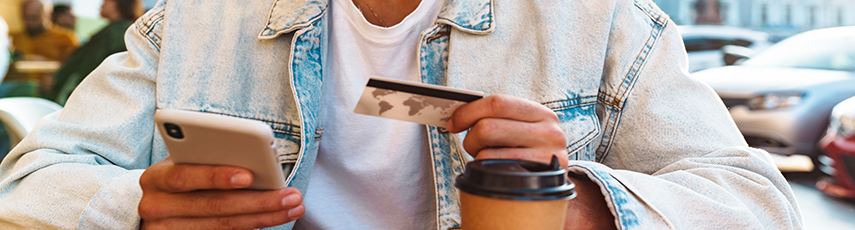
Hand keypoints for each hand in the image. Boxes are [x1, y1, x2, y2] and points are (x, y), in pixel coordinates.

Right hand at [138, 157, 304, 229]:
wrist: (156, 206)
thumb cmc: (180, 176)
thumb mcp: (185, 162)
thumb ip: (206, 158)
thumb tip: (253, 160)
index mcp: (156, 178)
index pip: (184, 176)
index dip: (215, 176)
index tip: (249, 176)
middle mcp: (156, 207)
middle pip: (213, 206)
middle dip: (257, 200)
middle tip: (290, 196)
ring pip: (222, 226)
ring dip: (262, 217)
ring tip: (291, 207)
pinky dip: (250, 226)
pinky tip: (271, 218)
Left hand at [446, 95, 615, 228]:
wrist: (552, 180)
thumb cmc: (527, 150)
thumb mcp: (520, 128)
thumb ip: (497, 117)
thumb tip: (456, 116)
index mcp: (541, 113)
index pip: (497, 103)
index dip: (468, 112)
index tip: (452, 122)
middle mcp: (549, 132)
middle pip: (487, 128)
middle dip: (470, 138)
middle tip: (473, 145)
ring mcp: (547, 156)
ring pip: (487, 153)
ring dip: (478, 158)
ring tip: (490, 158)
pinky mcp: (539, 179)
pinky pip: (495, 172)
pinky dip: (486, 172)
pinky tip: (497, 170)